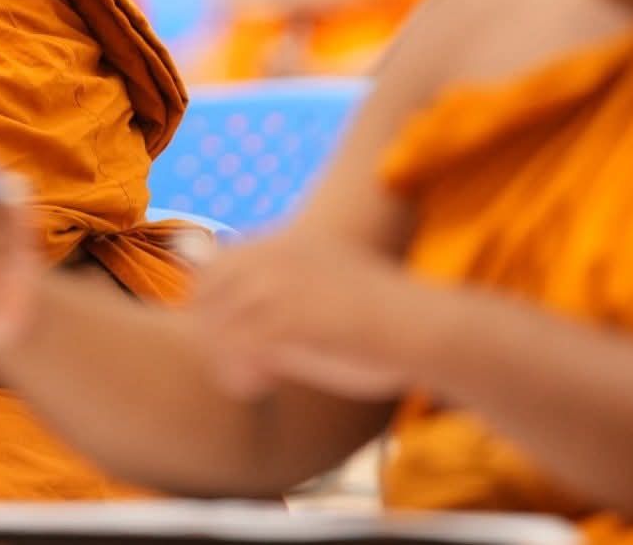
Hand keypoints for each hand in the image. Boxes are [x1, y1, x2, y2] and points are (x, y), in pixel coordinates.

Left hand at [191, 231, 422, 402]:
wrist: (425, 326)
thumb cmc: (392, 319)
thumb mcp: (339, 284)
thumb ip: (300, 290)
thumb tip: (266, 324)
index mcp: (290, 243)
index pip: (220, 261)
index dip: (213, 300)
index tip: (225, 334)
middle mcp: (278, 257)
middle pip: (207, 289)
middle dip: (211, 328)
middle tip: (234, 363)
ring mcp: (281, 285)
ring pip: (216, 321)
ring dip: (223, 357)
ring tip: (247, 382)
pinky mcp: (288, 319)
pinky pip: (236, 347)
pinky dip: (240, 373)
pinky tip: (260, 388)